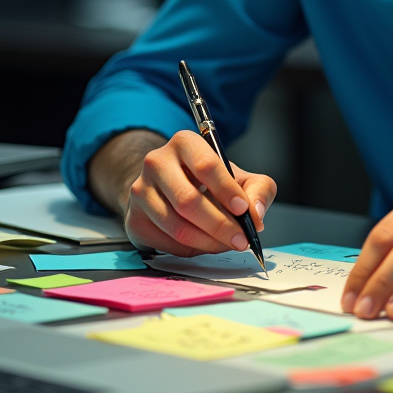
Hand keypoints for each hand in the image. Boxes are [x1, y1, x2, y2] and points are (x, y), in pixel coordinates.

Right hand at [121, 130, 276, 255]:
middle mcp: (157, 162)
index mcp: (185, 143)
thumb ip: (258, 189)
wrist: (168, 187)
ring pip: (176, 225)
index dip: (227, 190)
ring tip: (227, 244)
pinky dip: (191, 249)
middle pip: (188, 200)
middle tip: (240, 239)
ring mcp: (140, 191)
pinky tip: (205, 244)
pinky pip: (166, 242)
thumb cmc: (207, 181)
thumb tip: (256, 213)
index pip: (206, 165)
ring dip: (208, 242)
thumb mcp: (240, 177)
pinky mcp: (134, 220)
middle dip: (220, 225)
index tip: (243, 210)